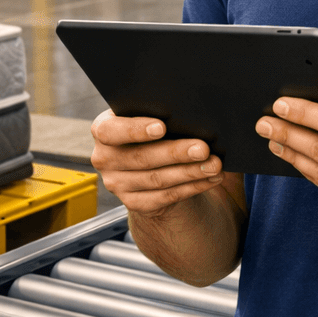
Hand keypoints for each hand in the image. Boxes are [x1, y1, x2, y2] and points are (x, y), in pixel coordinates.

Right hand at [90, 109, 226, 215]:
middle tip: (203, 148)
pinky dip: (192, 187)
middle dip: (176, 153)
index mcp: (103, 129)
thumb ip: (158, 113)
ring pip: (157, 179)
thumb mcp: (147, 116)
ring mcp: (116, 184)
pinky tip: (210, 179)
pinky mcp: (133, 203)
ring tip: (214, 165)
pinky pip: (166, 197)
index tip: (162, 127)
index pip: (110, 131)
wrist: (149, 162)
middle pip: (141, 157)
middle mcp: (104, 158)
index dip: (135, 130)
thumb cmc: (153, 129)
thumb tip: (188, 114)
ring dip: (190, 172)